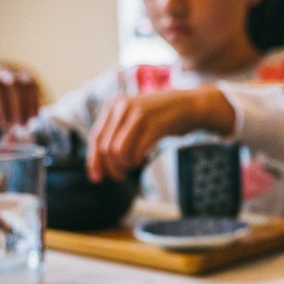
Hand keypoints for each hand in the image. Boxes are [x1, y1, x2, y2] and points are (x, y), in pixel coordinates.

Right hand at [0, 68, 39, 138]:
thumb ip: (26, 118)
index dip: (31, 101)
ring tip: (6, 125)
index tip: (32, 118)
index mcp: (19, 79)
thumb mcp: (21, 115)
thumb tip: (29, 127)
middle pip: (13, 83)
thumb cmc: (9, 114)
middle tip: (19, 124)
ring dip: (3, 107)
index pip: (28, 84)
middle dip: (18, 105)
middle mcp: (4, 75)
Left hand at [87, 86, 234, 181]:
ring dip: (124, 165)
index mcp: (113, 105)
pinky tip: (142, 159)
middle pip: (105, 148)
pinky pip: (136, 151)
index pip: (95, 138)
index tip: (97, 178)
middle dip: (111, 167)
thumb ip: (117, 132)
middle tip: (120, 177)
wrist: (190, 105)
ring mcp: (139, 114)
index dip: (94, 161)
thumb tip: (99, 162)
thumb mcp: (134, 118)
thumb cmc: (161, 117)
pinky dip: (136, 161)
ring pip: (118, 151)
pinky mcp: (154, 124)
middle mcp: (123, 107)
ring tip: (133, 165)